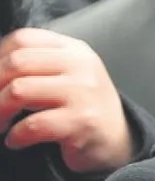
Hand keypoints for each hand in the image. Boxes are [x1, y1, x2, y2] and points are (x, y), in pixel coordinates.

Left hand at [0, 28, 135, 173]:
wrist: (117, 140)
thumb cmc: (82, 108)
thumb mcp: (68, 75)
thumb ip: (38, 64)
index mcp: (74, 50)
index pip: (23, 39)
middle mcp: (81, 66)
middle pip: (16, 63)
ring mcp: (84, 93)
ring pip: (19, 91)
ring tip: (0, 123)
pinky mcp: (83, 121)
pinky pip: (33, 125)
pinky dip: (16, 135)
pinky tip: (15, 140)